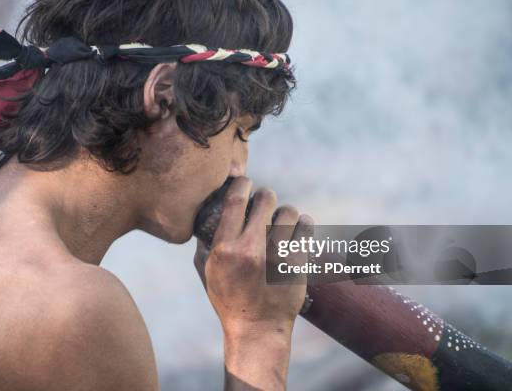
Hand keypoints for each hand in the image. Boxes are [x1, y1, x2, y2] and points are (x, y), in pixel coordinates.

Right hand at [193, 176, 311, 339]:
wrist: (257, 329)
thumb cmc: (229, 301)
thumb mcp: (208, 273)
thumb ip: (205, 245)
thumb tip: (207, 220)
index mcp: (225, 249)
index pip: (235, 201)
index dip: (242, 184)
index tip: (245, 182)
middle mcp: (251, 249)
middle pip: (266, 200)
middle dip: (265, 195)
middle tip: (265, 201)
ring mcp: (278, 256)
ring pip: (289, 211)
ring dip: (285, 212)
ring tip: (283, 219)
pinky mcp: (298, 263)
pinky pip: (306, 228)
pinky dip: (303, 224)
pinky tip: (298, 228)